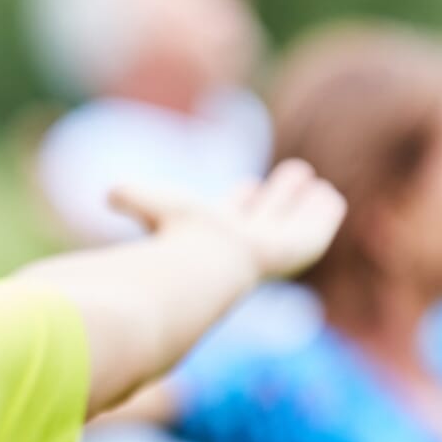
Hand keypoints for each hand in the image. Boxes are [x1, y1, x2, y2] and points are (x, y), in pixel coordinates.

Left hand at [107, 159, 345, 278]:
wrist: (201, 266)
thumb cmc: (173, 240)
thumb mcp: (150, 203)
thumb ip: (132, 197)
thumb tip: (108, 192)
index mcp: (211, 234)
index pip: (230, 216)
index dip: (240, 202)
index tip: (248, 186)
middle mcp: (242, 242)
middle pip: (264, 216)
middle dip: (276, 197)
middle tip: (295, 174)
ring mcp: (269, 249)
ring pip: (290, 224)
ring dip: (301, 204)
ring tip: (320, 186)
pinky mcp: (294, 253)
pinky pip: (313, 233)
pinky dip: (322, 217)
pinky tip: (333, 199)